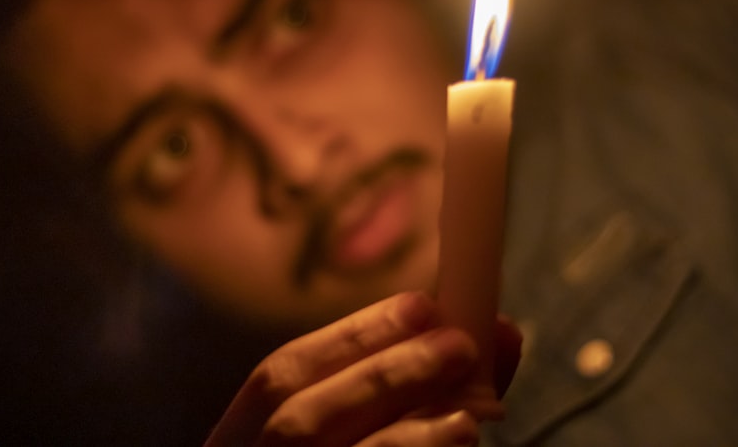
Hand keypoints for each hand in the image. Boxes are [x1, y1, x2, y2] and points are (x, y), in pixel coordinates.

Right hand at [205, 292, 521, 446]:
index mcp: (239, 444)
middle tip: (462, 346)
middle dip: (382, 373)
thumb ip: (417, 396)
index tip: (423, 306)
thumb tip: (498, 335)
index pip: (280, 375)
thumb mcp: (354, 439)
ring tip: (469, 417)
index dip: (352, 335)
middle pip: (297, 418)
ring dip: (399, 429)